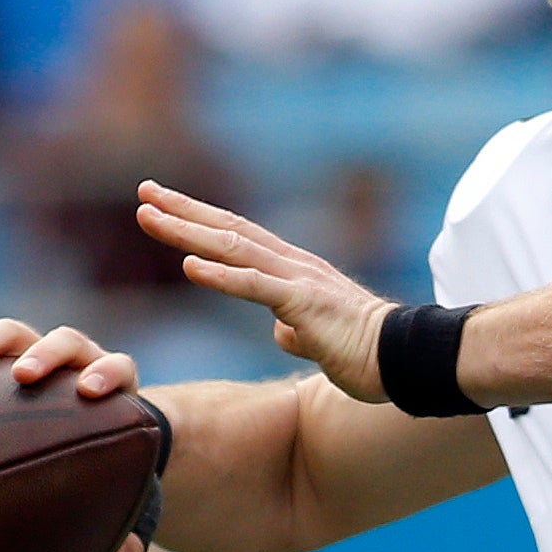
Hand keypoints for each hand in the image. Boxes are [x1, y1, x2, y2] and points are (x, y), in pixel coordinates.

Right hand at [0, 318, 149, 551]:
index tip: (90, 391)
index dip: (108, 373)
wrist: (64, 436)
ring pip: (9, 333)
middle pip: (65, 342)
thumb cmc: (90, 473)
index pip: (119, 368)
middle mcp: (72, 363)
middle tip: (21, 377)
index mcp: (112, 390)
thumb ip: (112, 531)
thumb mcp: (104, 499)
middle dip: (43, 356)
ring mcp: (29, 351)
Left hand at [136, 180, 393, 402]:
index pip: (239, 237)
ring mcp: (298, 282)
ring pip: (233, 248)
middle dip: (183, 210)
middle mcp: (293, 266)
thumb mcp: (321, 337)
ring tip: (149, 217)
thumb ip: (296, 326)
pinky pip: (254, 286)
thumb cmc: (368, 353)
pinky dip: (219, 275)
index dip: (200, 219)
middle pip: (229, 229)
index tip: (164, 205)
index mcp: (295, 272)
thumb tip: (281, 330)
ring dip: (187, 231)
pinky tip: (189, 264)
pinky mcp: (304, 305)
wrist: (407, 360)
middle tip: (144, 191)